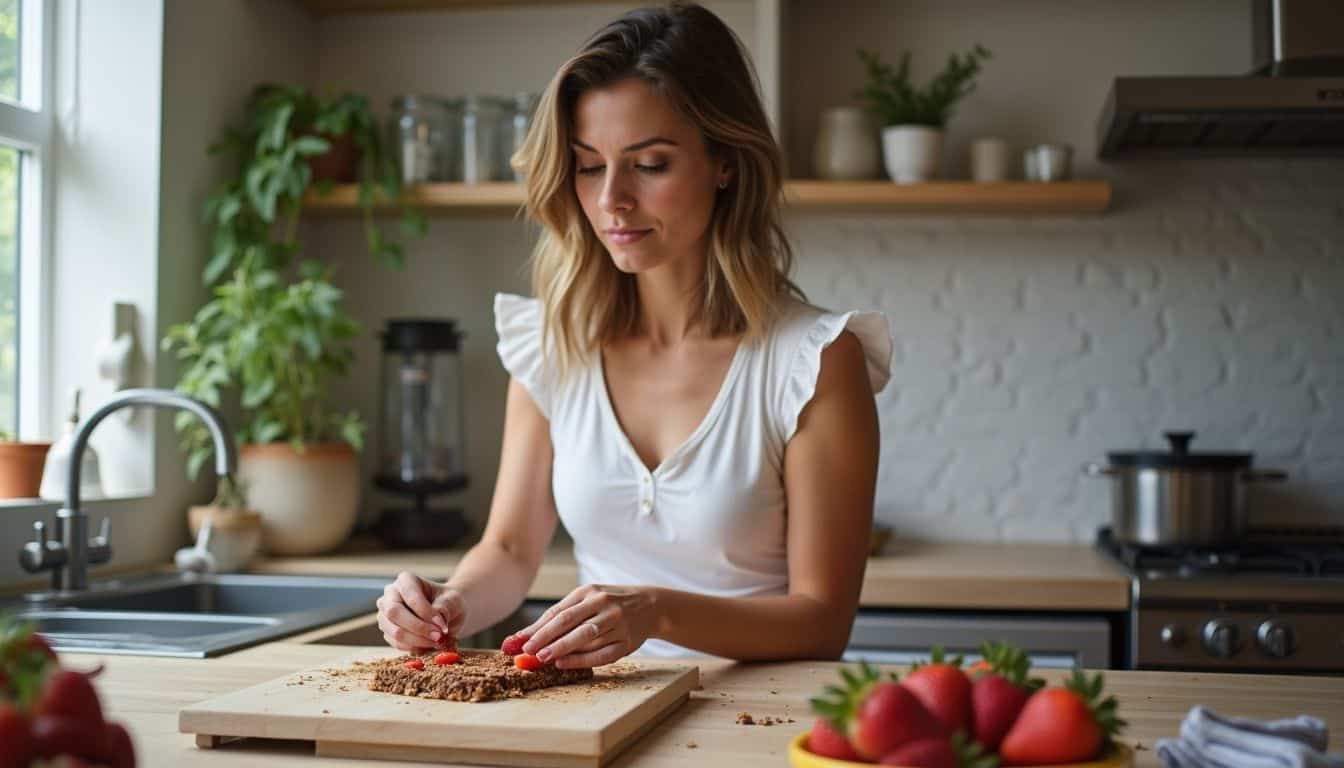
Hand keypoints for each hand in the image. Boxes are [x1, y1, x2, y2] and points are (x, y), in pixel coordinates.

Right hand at [376, 571, 465, 652]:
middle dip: (418, 628)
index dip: (425, 612)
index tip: (442, 625)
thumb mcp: (455, 600)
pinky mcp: (388, 632)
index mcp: (406, 580)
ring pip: (394, 632)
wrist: (450, 615)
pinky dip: (415, 648)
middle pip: (394, 613)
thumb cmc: (450, 603)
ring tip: (437, 642)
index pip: (410, 596)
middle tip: (439, 637)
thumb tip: (438, 617)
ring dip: (418, 641)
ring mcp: (386, 615)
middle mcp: (390, 595)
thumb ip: (447, 606)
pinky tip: (430, 644)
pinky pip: (397, 644)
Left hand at [517, 584, 657, 668]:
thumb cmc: (609, 604)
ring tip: (543, 658)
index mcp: (590, 592)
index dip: (537, 628)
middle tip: (528, 651)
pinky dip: (582, 660)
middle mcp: (603, 605)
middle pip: (570, 621)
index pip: (559, 612)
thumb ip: (560, 616)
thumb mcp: (587, 600)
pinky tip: (565, 664)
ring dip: (563, 648)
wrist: (650, 605)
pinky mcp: (627, 642)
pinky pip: (602, 653)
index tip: (518, 642)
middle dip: (547, 637)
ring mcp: (617, 623)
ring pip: (586, 637)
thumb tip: (525, 637)